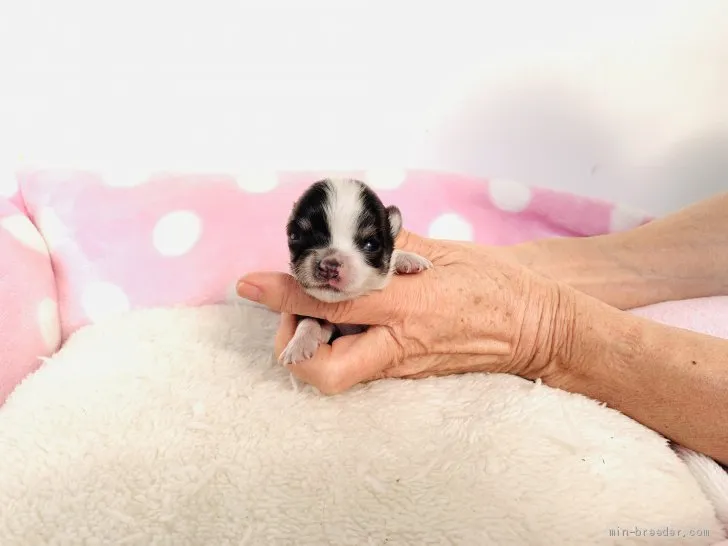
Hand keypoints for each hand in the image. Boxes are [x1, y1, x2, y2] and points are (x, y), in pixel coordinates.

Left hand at [236, 231, 574, 394]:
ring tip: (325, 309)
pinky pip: (359, 366)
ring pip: (336, 373)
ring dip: (314, 342)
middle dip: (292, 343)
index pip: (333, 302)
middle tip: (297, 309)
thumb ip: (389, 248)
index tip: (251, 282)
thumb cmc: (495, 284)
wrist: (536, 328)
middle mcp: (400, 343)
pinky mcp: (407, 374)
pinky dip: (341, 343)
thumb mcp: (442, 252)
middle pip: (322, 369)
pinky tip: (354, 318)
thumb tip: (349, 237)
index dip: (285, 292)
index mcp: (409, 304)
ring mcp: (403, 366)